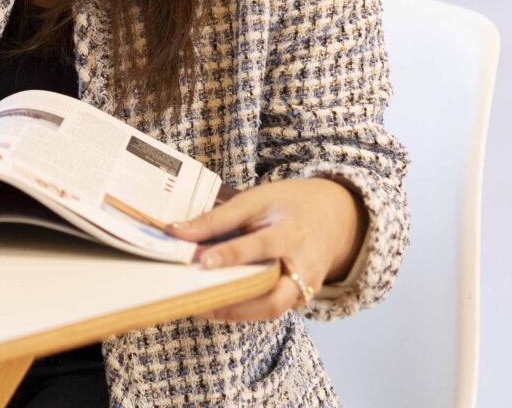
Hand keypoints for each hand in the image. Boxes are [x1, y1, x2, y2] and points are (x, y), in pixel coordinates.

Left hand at [168, 178, 365, 321]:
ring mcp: (306, 288)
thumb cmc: (290, 204)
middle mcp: (304, 267)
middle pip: (274, 297)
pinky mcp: (301, 298)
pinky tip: (218, 304)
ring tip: (200, 306)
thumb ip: (219, 217)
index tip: (202, 260)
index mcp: (293, 233)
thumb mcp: (258, 199)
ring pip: (271, 310)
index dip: (230, 255)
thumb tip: (176, 231)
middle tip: (198, 301)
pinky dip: (245, 309)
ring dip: (236, 312)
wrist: (335, 216)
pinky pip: (271, 308)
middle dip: (235, 303)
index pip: (260, 247)